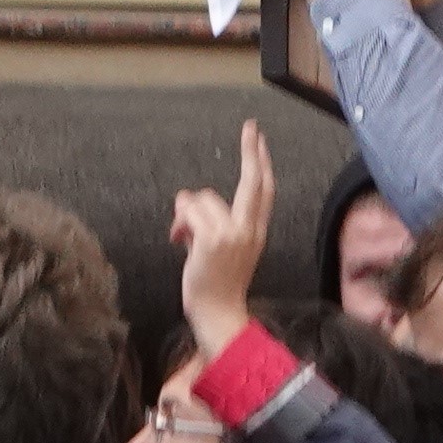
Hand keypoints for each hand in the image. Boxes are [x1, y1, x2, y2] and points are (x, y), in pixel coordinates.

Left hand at [170, 123, 277, 357]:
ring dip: (186, 214)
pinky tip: (180, 244)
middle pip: (253, 181)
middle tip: (251, 128)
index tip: (258, 140)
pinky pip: (188, 213)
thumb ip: (216, 224)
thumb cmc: (217, 285)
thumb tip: (189, 203)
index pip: (263, 190)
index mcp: (256, 232)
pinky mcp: (213, 239)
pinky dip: (178, 225)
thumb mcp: (224, 250)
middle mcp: (250, 229)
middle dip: (251, 151)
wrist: (218, 313)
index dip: (261, 162)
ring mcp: (233, 233)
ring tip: (184, 239)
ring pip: (202, 199)